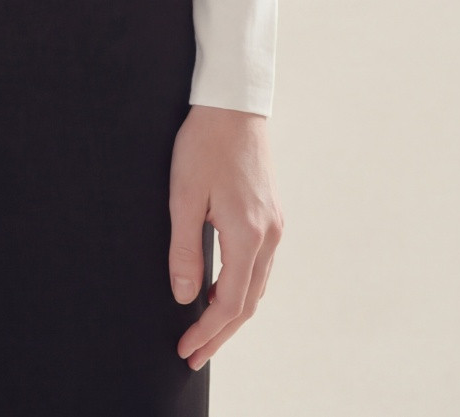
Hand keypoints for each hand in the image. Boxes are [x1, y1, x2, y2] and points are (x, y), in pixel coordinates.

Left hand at [168, 104, 284, 370]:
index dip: (208, 331)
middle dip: (220, 334)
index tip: (186, 349)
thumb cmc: (205, 143)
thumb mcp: (184, 195)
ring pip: (257, 287)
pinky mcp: (272, 215)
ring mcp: (275, 226)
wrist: (233, 104)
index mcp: (248, 234)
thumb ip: (185, 249)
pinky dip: (242, 288)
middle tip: (193, 355)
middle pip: (248, 303)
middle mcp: (269, 236)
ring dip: (231, 313)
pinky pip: (260, 267)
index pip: (230, 303)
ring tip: (204, 331)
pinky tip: (222, 291)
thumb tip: (185, 296)